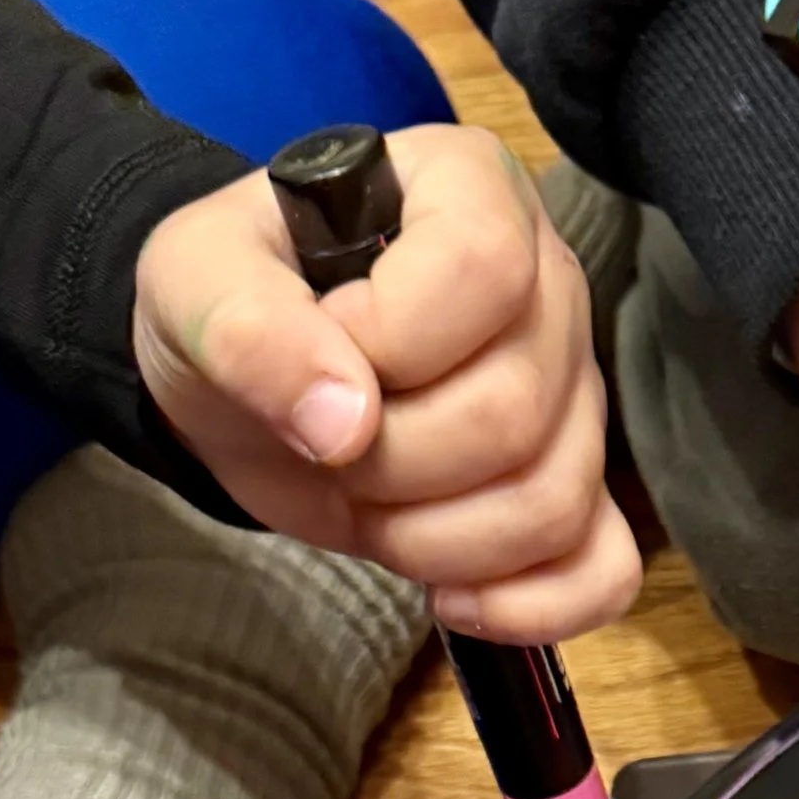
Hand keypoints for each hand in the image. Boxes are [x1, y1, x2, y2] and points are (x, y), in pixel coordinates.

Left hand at [132, 125, 640, 640]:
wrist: (254, 384)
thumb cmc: (239, 306)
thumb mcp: (194, 284)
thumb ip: (246, 328)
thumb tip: (342, 422)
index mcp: (470, 191)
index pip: (484, 269)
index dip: (394, 341)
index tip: (321, 362)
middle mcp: (549, 285)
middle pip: (515, 411)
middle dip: (396, 464)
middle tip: (330, 450)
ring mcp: (577, 395)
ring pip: (553, 501)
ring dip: (435, 540)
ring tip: (370, 503)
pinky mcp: (578, 490)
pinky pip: (603, 569)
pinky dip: (530, 606)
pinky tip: (452, 600)